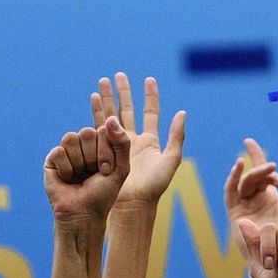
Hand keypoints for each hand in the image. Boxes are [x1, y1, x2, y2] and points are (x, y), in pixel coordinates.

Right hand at [43, 118, 130, 224]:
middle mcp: (84, 146)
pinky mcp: (52, 159)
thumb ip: (122, 142)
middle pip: (86, 132)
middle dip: (93, 156)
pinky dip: (66, 168)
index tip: (107, 169)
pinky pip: (58, 151)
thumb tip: (110, 118)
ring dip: (79, 161)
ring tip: (80, 175)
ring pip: (70, 138)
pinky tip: (67, 178)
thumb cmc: (104, 194)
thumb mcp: (121, 168)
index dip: (106, 150)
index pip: (102, 130)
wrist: (84, 213)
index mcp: (101, 145)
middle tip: (95, 173)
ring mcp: (67, 151)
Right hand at [92, 73, 184, 205]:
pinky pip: (99, 125)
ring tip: (103, 80)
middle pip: (128, 110)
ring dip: (108, 98)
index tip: (149, 79)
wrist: (133, 202)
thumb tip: (182, 112)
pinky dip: (97, 111)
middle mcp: (134, 140)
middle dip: (123, 92)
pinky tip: (94, 97)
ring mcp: (118, 144)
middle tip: (119, 75)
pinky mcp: (105, 149)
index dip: (150, 96)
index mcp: (151, 141)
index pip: (150, 113)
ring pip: (112, 114)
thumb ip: (177, 136)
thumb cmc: (154, 185)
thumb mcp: (171, 159)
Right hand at [223, 138, 277, 248]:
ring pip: (245, 182)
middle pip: (253, 176)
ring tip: (268, 168)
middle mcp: (254, 200)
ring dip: (255, 172)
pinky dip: (232, 178)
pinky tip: (239, 165)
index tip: (272, 157)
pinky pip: (230, 192)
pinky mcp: (234, 213)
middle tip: (275, 166)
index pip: (263, 174)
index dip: (261, 159)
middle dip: (262, 167)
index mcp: (268, 198)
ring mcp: (244, 206)